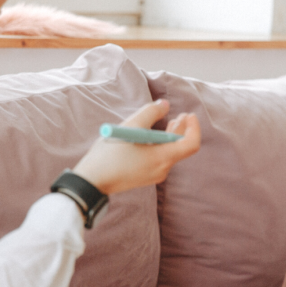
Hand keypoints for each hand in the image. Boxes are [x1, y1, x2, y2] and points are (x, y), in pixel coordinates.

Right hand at [72, 100, 200, 195]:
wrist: (91, 181)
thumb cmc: (110, 154)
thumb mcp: (131, 126)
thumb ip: (150, 112)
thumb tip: (164, 105)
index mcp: (162, 158)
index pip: (191, 144)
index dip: (194, 128)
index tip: (189, 114)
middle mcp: (162, 169)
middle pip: (180, 148)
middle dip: (182, 130)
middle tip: (182, 115)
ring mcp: (153, 175)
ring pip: (170, 153)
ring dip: (172, 136)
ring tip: (172, 122)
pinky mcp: (144, 176)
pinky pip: (160, 159)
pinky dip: (161, 145)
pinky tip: (153, 136)